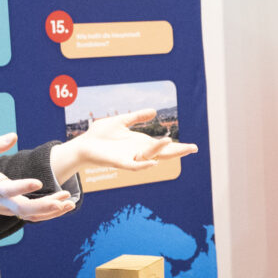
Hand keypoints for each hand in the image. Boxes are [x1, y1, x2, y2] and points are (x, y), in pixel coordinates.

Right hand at [0, 133, 81, 231]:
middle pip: (24, 208)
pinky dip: (47, 213)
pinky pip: (31, 215)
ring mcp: (6, 208)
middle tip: (63, 201)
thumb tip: (14, 135)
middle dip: (45, 206)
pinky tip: (63, 207)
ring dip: (51, 211)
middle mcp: (0, 200)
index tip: (38, 182)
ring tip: (69, 202)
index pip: (9, 189)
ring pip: (30, 215)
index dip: (23, 186)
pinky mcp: (10, 210)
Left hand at [54, 109, 199, 180]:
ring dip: (160, 151)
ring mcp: (130, 158)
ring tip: (172, 143)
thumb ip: (137, 117)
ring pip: (150, 156)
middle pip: (162, 153)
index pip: (163, 146)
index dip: (178, 146)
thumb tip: (154, 111)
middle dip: (177, 151)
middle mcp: (138, 152)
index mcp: (140, 143)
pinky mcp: (119, 162)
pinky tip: (153, 163)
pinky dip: (144, 165)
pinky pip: (134, 166)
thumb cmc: (100, 135)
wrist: (83, 145)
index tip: (193, 147)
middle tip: (193, 148)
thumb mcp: (122, 121)